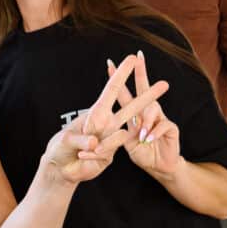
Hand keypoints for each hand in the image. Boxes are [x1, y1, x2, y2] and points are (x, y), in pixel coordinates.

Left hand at [44, 55, 169, 183]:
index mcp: (96, 113)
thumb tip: (96, 142)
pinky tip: (85, 158)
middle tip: (165, 84)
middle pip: (133, 107)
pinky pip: (112, 152)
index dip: (121, 74)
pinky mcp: (113, 154)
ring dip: (105, 143)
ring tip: (85, 151)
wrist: (63, 169)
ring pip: (125, 133)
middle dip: (148, 96)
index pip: (112, 91)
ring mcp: (113, 138)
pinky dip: (97, 155)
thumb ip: (81, 139)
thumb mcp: (66, 141)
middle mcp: (108, 123)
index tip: (132, 58)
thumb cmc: (61, 149)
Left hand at [109, 53, 181, 175]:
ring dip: (146, 121)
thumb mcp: (123, 146)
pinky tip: (148, 140)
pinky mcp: (171, 128)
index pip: (122, 93)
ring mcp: (159, 118)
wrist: (158, 168)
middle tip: (137, 56)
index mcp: (131, 115)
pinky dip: (154, 133)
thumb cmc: (141, 154)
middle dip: (140, 72)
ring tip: (141, 135)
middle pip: (143, 88)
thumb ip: (111, 142)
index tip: (109, 62)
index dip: (117, 78)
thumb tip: (103, 138)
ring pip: (152, 108)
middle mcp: (145, 113)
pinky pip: (163, 125)